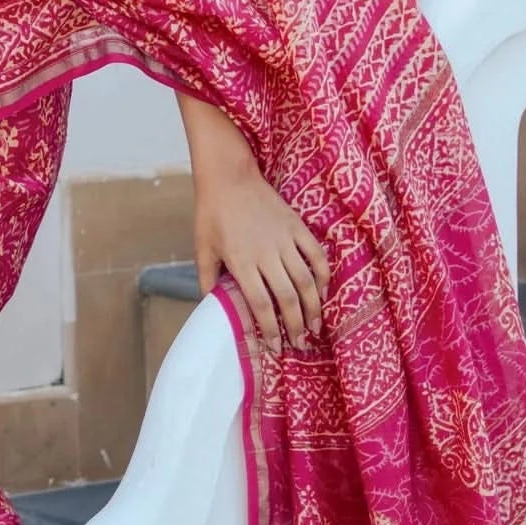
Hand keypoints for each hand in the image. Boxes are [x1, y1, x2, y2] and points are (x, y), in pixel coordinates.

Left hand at [177, 98, 329, 354]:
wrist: (229, 177)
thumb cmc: (212, 214)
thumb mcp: (203, 248)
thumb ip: (208, 280)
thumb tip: (210, 308)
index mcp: (241, 262)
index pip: (260, 305)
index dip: (270, 330)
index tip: (274, 347)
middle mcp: (266, 254)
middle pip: (288, 298)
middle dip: (295, 326)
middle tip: (299, 343)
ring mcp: (285, 240)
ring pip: (306, 281)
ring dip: (313, 308)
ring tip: (314, 326)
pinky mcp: (297, 227)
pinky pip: (316, 256)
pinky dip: (323, 276)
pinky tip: (322, 292)